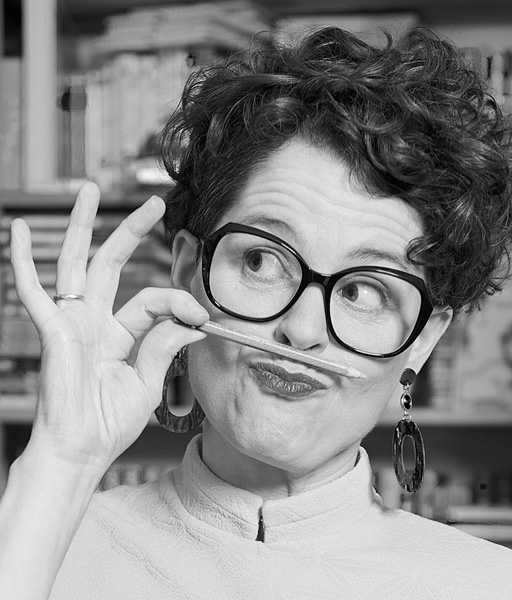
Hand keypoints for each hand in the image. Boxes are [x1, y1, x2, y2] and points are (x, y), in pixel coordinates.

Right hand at [10, 182, 207, 472]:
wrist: (82, 449)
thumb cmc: (110, 421)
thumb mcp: (149, 380)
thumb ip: (166, 345)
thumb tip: (192, 321)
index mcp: (119, 332)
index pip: (152, 299)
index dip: (180, 303)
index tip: (203, 318)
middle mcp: (94, 319)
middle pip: (112, 262)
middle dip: (130, 230)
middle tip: (152, 202)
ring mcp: (71, 321)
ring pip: (75, 262)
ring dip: (82, 226)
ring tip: (89, 190)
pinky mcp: (52, 330)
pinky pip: (33, 290)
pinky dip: (24, 259)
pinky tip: (18, 229)